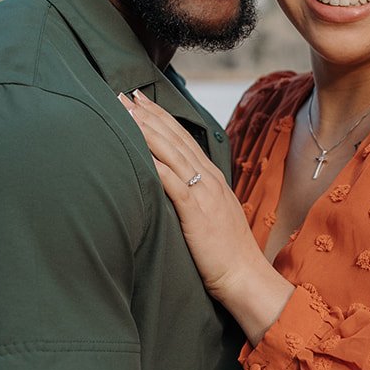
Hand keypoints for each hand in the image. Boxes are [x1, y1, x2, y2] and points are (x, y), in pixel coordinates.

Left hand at [122, 91, 292, 342]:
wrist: (245, 276)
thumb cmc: (227, 254)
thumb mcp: (212, 216)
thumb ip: (195, 197)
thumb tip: (175, 188)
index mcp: (212, 178)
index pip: (183, 138)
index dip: (160, 116)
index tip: (140, 100)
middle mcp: (208, 179)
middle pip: (174, 138)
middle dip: (148, 114)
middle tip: (123, 94)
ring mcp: (204, 194)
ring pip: (172, 153)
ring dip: (147, 130)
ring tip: (125, 111)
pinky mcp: (196, 212)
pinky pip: (173, 183)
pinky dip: (155, 164)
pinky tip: (138, 151)